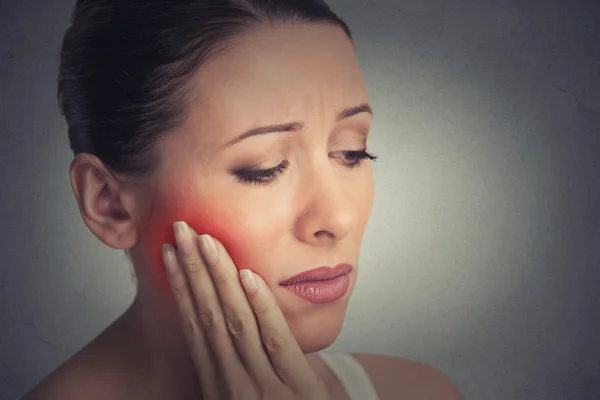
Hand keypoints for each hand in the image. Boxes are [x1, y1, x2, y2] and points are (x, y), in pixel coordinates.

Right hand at [161, 221, 329, 399]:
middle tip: (180, 230)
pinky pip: (275, 341)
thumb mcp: (242, 397)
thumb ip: (230, 369)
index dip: (180, 288)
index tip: (168, 254)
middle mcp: (232, 382)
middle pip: (208, 316)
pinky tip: (248, 275)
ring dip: (218, 277)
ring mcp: (262, 386)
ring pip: (234, 322)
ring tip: (204, 240)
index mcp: (217, 383)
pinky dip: (260, 306)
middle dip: (192, 270)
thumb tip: (213, 327)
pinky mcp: (296, 389)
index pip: (194, 326)